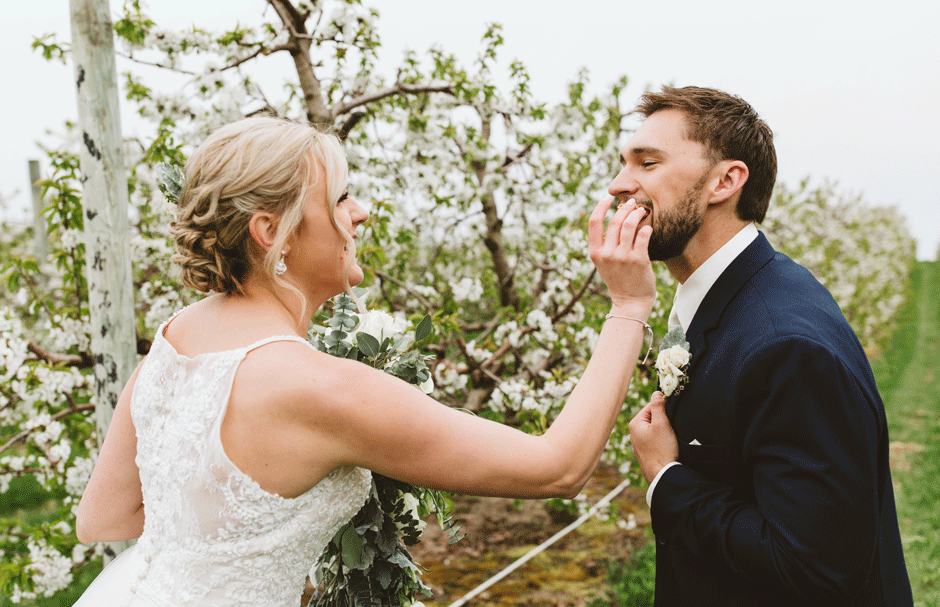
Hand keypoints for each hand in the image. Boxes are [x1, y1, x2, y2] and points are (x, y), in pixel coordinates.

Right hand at [588, 197, 655, 317]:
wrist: (630, 301)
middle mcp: (607, 254)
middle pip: (615, 221)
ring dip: (637, 214)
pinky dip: (647, 227)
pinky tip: (648, 227)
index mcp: (596, 252)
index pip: (594, 222)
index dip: (600, 207)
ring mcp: (623, 257)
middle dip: (625, 208)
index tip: (608, 198)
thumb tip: (616, 216)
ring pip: (629, 225)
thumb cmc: (619, 279)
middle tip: (633, 203)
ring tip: (642, 211)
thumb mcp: (604, 263)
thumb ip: (605, 243)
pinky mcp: (638, 260)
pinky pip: (644, 235)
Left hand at [628, 392, 678, 483]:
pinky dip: (662, 439)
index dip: (663, 408)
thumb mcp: (661, 424)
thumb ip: (658, 407)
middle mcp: (634, 432)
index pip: (650, 406)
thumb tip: (656, 392)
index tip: (671, 415)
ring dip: (663, 430)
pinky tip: (666, 446)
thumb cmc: (661, 449)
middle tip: (670, 429)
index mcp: (635, 423)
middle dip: (663, 420)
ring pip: (654, 429)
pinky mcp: (646, 451)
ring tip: (668, 439)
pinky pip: (654, 439)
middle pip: (652, 417)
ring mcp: (639, 442)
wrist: (661, 474)